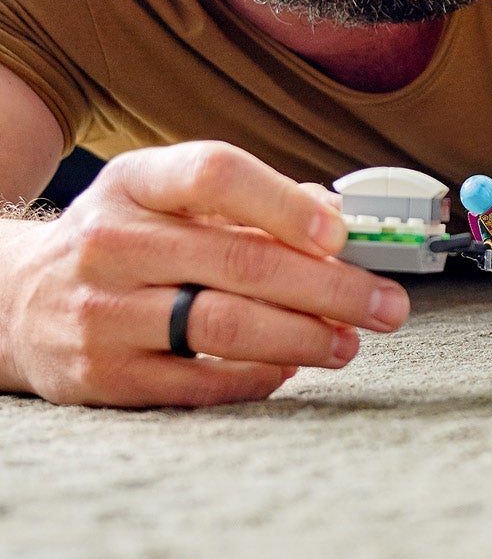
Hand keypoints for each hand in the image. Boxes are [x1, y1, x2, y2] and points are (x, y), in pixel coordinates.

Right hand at [1, 141, 409, 406]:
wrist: (18, 301)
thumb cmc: (130, 239)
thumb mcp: (173, 198)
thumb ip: (258, 201)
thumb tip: (340, 216)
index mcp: (138, 182)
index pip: (216, 175)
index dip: (286, 204)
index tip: (343, 233)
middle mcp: (112, 242)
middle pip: (239, 261)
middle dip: (330, 288)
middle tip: (387, 306)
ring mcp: (101, 311)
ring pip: (223, 326)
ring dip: (303, 337)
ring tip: (351, 342)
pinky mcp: (100, 376)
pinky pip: (197, 382)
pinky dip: (257, 377)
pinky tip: (293, 367)